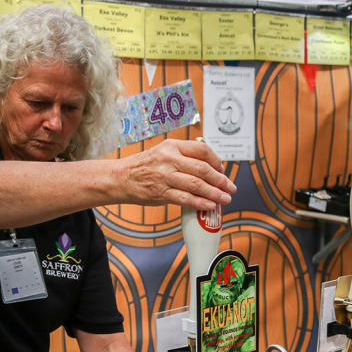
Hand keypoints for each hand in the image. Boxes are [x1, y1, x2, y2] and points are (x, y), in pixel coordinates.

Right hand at [119, 139, 235, 210]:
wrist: (121, 177)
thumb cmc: (144, 166)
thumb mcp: (163, 152)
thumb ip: (184, 157)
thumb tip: (209, 168)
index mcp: (173, 146)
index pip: (202, 150)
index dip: (217, 161)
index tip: (223, 170)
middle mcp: (170, 159)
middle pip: (203, 169)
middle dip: (221, 180)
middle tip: (230, 187)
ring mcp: (165, 176)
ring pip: (196, 184)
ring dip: (214, 193)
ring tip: (225, 199)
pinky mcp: (160, 192)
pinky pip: (185, 198)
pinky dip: (200, 203)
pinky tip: (209, 206)